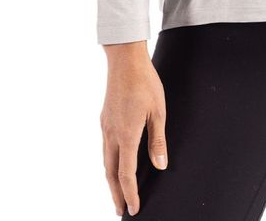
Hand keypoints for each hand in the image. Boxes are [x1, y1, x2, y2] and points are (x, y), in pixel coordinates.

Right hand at [100, 42, 167, 215]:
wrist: (125, 60)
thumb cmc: (145, 83)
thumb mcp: (158, 111)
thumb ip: (158, 140)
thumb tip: (160, 165)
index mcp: (126, 135)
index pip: (126, 174)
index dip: (130, 194)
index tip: (134, 209)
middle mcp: (111, 134)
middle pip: (111, 173)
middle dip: (116, 194)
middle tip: (120, 210)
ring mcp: (105, 126)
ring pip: (106, 161)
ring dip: (111, 180)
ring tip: (117, 193)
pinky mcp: (104, 119)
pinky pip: (105, 148)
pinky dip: (109, 163)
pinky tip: (115, 163)